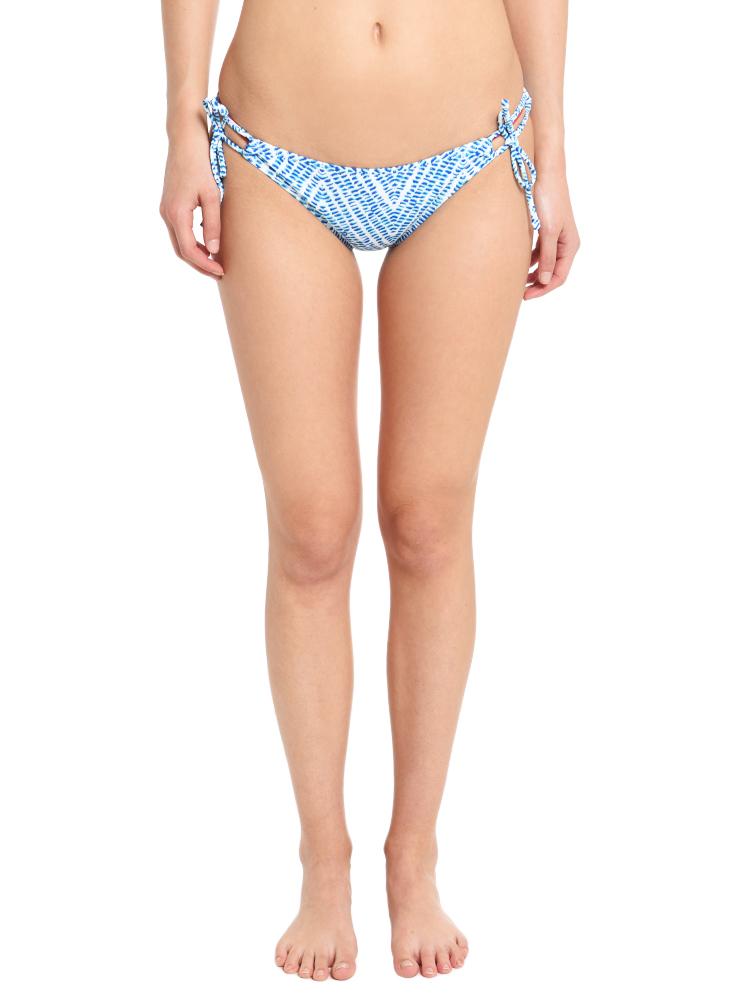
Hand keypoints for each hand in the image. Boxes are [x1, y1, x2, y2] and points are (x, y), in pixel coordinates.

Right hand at [159, 127, 223, 278]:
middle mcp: (167, 213)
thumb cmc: (201, 162)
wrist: (185, 137)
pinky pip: (179, 231)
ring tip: (215, 261)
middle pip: (181, 251)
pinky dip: (192, 242)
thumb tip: (214, 250)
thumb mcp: (212, 194)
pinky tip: (208, 243)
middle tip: (220, 272)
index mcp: (176, 213)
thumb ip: (213, 223)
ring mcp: (166, 209)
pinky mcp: (169, 204)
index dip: (205, 265)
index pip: (189, 250)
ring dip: (195, 255)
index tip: (221, 271)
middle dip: (200, 264)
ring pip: (179, 242)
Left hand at [525, 168, 578, 299]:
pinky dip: (530, 260)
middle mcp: (565, 243)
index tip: (525, 296)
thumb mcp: (548, 230)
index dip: (543, 289)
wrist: (544, 172)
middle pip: (552, 273)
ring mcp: (556, 236)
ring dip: (533, 274)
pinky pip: (539, 252)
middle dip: (538, 284)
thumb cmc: (549, 198)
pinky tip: (518, 263)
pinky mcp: (546, 229)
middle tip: (520, 293)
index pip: (559, 277)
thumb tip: (546, 280)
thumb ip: (548, 256)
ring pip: (545, 263)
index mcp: (570, 245)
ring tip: (517, 281)